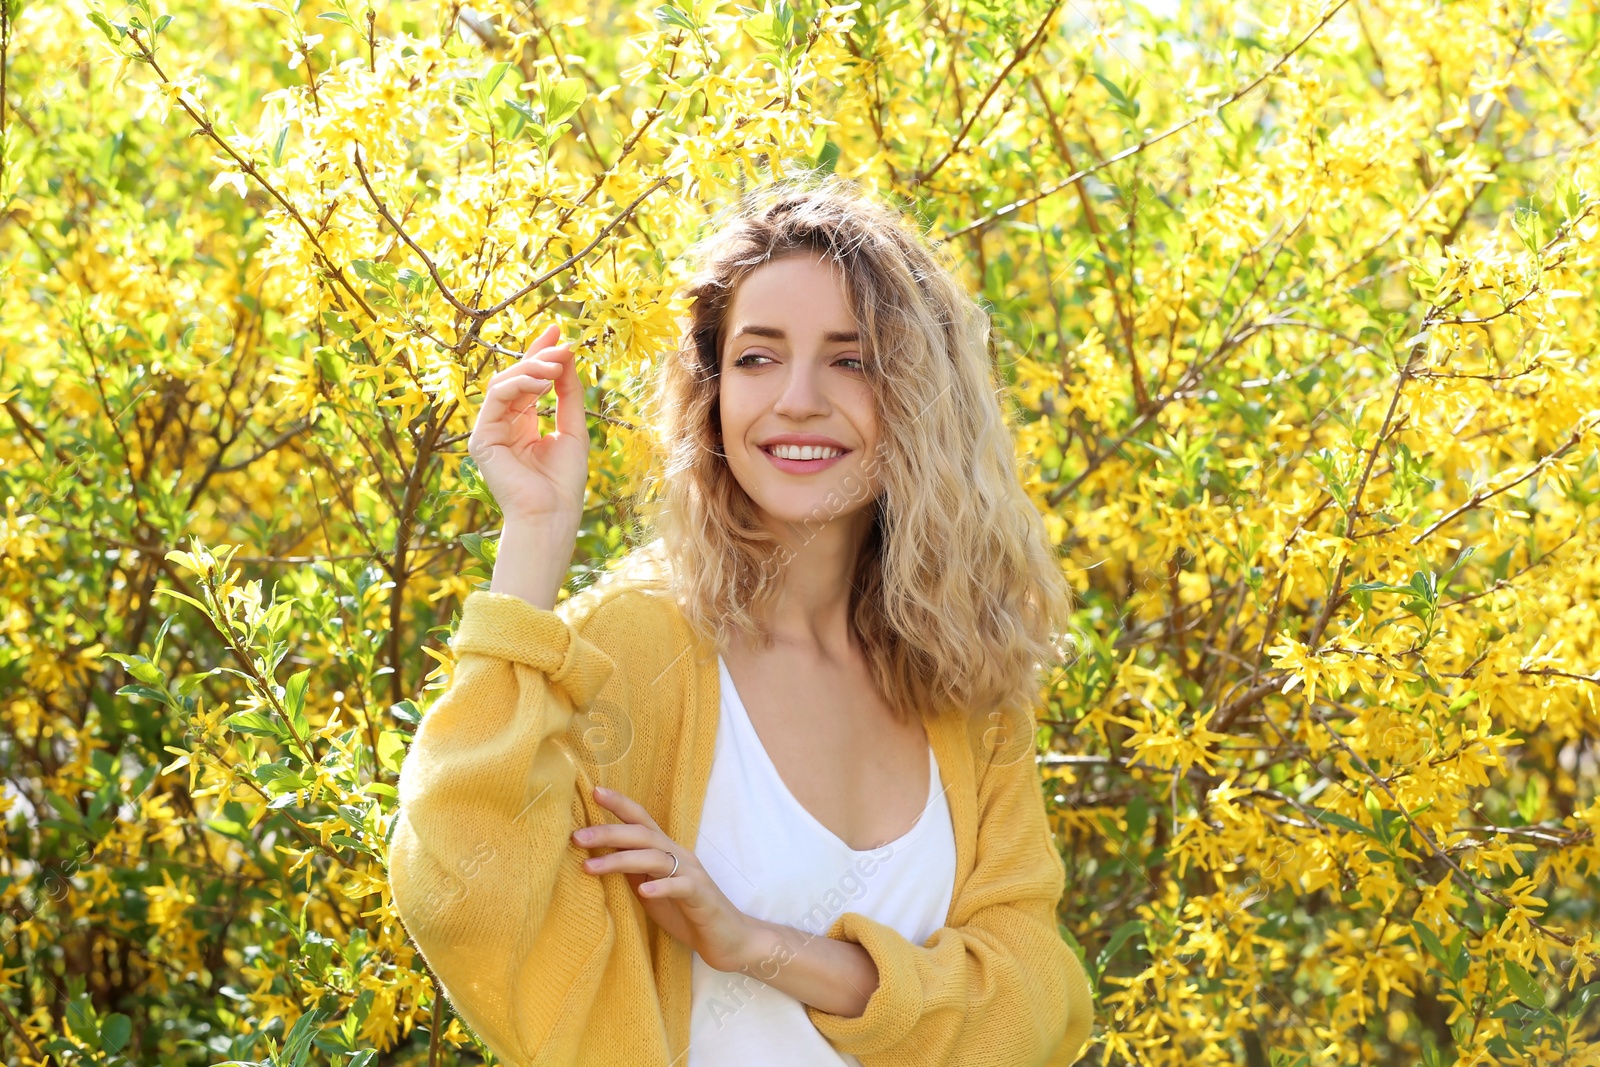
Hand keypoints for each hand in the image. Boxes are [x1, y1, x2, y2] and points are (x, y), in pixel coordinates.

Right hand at [468, 322, 589, 526]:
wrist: (552, 516)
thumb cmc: (564, 482)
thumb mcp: (573, 430)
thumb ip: (568, 394)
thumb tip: (566, 355)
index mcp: (524, 426)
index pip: (529, 382)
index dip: (541, 354)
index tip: (559, 331)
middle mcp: (504, 425)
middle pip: (515, 377)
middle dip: (537, 355)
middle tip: (561, 343)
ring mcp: (490, 431)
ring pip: (503, 383)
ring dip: (531, 368)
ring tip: (556, 365)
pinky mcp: (482, 439)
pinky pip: (495, 398)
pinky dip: (518, 384)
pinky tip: (541, 382)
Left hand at [573, 785, 758, 973]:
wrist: (728, 938)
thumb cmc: (686, 912)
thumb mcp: (651, 889)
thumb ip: (632, 872)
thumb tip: (598, 857)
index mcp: (666, 851)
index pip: (641, 821)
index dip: (620, 805)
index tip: (594, 791)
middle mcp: (678, 856)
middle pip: (642, 835)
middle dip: (609, 832)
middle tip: (577, 836)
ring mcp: (692, 874)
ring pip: (655, 858)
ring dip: (621, 860)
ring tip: (591, 868)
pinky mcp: (701, 897)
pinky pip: (680, 887)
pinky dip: (661, 887)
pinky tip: (643, 892)